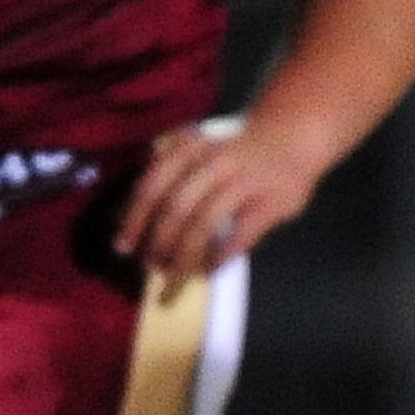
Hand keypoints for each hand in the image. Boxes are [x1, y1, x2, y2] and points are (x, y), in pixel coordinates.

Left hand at [117, 115, 318, 284]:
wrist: (291, 138)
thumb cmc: (235, 154)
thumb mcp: (197, 150)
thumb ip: (168, 174)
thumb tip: (129, 218)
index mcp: (190, 150)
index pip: (153, 186)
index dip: (134, 220)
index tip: (123, 248)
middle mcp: (214, 163)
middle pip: (175, 208)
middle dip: (158, 243)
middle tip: (151, 266)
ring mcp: (244, 181)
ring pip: (204, 224)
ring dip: (184, 255)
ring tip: (173, 276)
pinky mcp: (271, 202)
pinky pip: (240, 234)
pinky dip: (220, 256)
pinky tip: (208, 269)